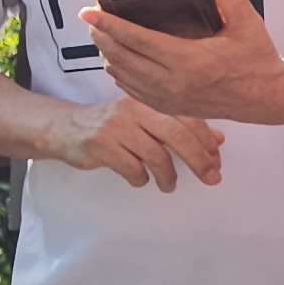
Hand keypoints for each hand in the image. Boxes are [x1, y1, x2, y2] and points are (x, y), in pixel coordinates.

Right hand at [38, 93, 225, 188]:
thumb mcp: (145, 119)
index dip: (206, 141)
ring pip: (156, 156)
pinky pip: (132, 169)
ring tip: (169, 185)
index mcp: (149, 99)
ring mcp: (115, 126)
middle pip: (176, 135)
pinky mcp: (100, 145)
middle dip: (198, 160)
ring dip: (168, 176)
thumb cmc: (112, 124)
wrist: (65, 127)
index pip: (187, 117)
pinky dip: (141, 179)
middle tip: (210, 178)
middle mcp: (133, 108)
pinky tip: (140, 180)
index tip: (216, 161)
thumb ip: (179, 126)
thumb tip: (218, 140)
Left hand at [85, 0, 283, 127]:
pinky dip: (120, 74)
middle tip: (90, 21)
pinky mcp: (169, 107)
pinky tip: (116, 61)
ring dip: (108, 55)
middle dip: (101, 38)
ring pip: (123, 76)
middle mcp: (172, 82)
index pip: (137, 39)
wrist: (266, 98)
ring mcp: (168, 98)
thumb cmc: (256, 60)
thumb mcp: (249, 24)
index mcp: (188, 60)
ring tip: (100, 37)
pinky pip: (133, 91)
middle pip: (122, 58)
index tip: (89, 12)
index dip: (110, 25)